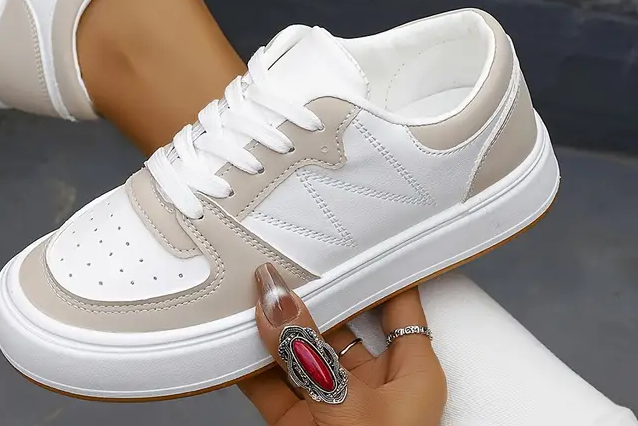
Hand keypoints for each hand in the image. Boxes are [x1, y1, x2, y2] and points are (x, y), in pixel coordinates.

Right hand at [239, 264, 446, 425]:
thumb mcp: (349, 407)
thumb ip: (308, 350)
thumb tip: (274, 297)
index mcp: (412, 375)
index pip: (398, 302)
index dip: (375, 266)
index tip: (346, 231)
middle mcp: (374, 385)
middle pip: (339, 320)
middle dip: (307, 292)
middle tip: (279, 253)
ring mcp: (335, 405)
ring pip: (300, 351)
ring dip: (270, 326)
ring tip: (243, 286)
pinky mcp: (300, 424)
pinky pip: (270, 384)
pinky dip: (247, 364)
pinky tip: (226, 335)